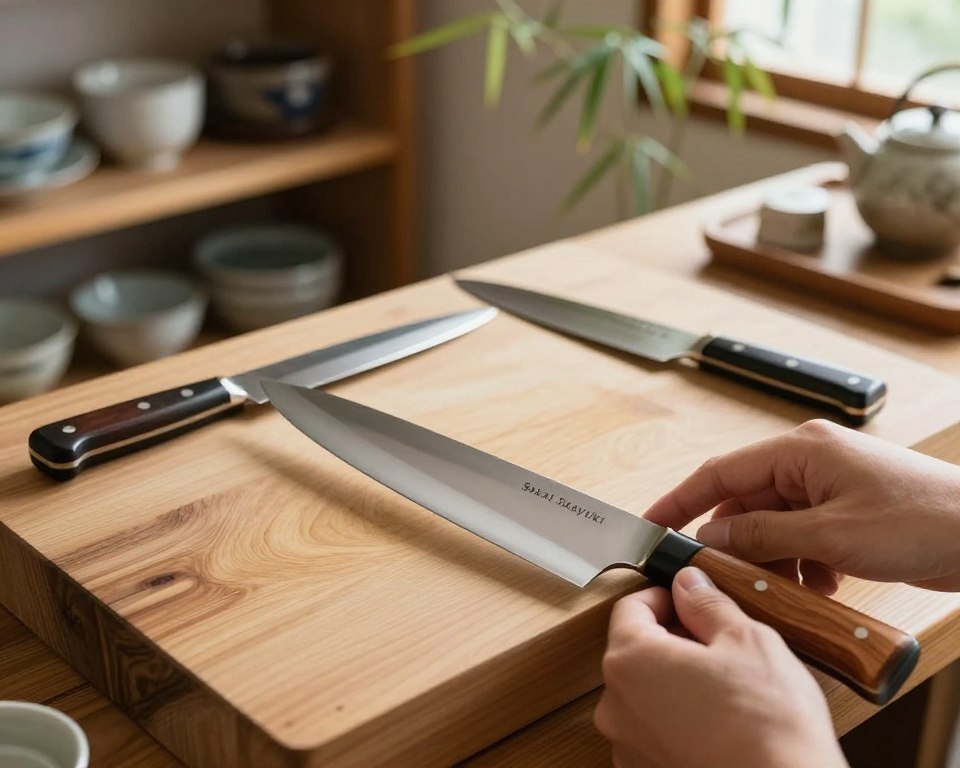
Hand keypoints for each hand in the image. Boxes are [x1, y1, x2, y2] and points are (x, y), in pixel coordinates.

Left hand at [595, 567, 847, 767]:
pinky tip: (719, 723)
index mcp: (630, 661)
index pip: (630, 608)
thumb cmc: (768, 724)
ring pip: (645, 695)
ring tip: (724, 688)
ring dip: (675, 683)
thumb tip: (689, 584)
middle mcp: (616, 706)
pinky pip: (655, 733)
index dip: (664, 597)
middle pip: (634, 652)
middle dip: (672, 641)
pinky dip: (679, 722)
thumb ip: (707, 604)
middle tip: (717, 645)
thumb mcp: (746, 639)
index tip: (690, 600)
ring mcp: (628, 746)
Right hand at [645, 419, 959, 592]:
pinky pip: (801, 536)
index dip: (680, 499)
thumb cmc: (922, 520)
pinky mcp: (845, 511)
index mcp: (799, 450)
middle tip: (723, 577)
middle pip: (746, 503)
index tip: (651, 523)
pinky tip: (822, 588)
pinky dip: (802, 564)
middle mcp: (808, 462)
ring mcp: (828, 486)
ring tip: (790, 589)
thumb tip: (711, 537)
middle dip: (737, 544)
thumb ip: (763, 535)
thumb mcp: (830, 535)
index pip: (720, 472)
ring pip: (773, 525)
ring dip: (774, 560)